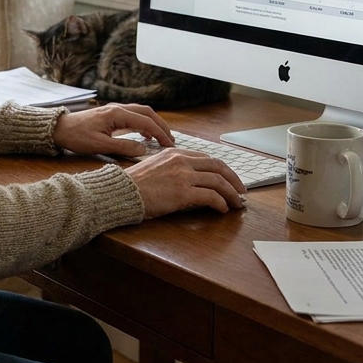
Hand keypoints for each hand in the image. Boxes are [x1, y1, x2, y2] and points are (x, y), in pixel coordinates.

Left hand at [51, 103, 174, 157]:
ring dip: (154, 124)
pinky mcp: (111, 115)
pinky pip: (133, 116)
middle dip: (161, 126)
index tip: (169, 146)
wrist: (59, 129)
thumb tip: (143, 149)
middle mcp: (118, 108)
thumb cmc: (76, 137)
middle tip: (171, 141)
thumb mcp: (100, 146)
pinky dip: (143, 124)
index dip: (160, 134)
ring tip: (162, 139)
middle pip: (147, 113)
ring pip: (141, 113)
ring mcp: (114, 110)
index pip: (146, 122)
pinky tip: (145, 136)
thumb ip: (123, 147)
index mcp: (116, 114)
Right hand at [125, 149, 245, 217]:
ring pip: (218, 181)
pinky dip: (221, 203)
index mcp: (174, 153)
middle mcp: (181, 161)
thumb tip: (190, 181)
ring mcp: (183, 176)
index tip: (228, 179)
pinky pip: (211, 197)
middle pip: (218, 166)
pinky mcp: (183, 193)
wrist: (121, 193)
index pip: (207, 158)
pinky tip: (222, 209)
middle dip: (234, 179)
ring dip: (231, 194)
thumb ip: (173, 168)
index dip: (222, 169)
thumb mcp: (154, 167)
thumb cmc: (133, 185)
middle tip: (241, 191)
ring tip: (236, 203)